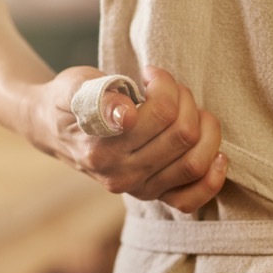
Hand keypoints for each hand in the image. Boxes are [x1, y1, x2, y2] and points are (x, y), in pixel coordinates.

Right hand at [30, 64, 226, 212]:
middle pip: (183, 135)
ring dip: (206, 128)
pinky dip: (213, 178)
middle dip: (186, 100)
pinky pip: (193, 198)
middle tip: (171, 87)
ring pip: (195, 162)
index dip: (165, 85)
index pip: (160, 113)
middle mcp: (120, 175)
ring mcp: (139, 190)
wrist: (54, 130)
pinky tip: (217, 154)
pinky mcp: (154, 196)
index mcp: (100, 148)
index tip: (149, 74)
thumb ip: (95, 96)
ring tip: (189, 110)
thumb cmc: (68, 101)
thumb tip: (125, 114)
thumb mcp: (74, 86)